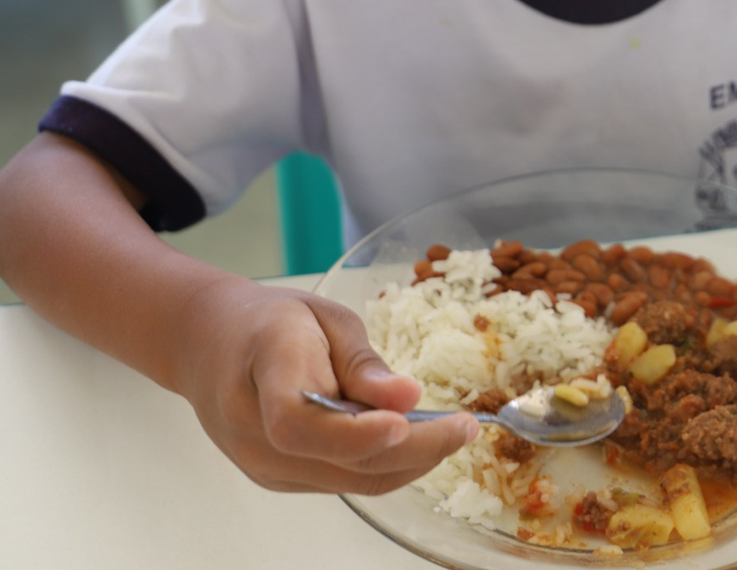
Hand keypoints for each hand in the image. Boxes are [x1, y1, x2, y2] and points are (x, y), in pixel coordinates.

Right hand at [174, 279, 477, 493]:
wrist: (208, 346)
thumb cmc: (270, 321)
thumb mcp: (323, 317)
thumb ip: (363, 362)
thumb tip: (409, 397)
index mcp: (264, 369)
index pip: (298, 421)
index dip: (353, 433)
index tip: (404, 422)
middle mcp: (255, 430)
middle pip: (340, 461)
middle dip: (415, 450)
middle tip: (466, 426)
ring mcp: (264, 463)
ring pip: (351, 481)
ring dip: (411, 462)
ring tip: (454, 432)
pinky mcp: (280, 478)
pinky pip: (344, 482)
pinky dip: (388, 465)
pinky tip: (417, 441)